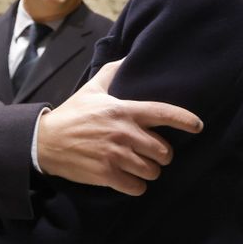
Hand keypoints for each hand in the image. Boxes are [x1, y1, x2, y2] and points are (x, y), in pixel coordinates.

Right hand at [37, 60, 202, 195]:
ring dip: (149, 172)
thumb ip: (112, 72)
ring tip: (139, 167)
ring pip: (152, 171)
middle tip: (152, 154)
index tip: (198, 126)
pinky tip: (129, 180)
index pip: (162, 113)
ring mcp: (115, 155)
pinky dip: (137, 187)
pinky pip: (137, 187)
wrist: (44, 142)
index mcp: (123, 110)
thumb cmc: (72, 115)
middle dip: (162, 155)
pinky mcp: (106, 174)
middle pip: (164, 151)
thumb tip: (128, 56)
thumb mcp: (92, 89)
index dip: (184, 120)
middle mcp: (123, 132)